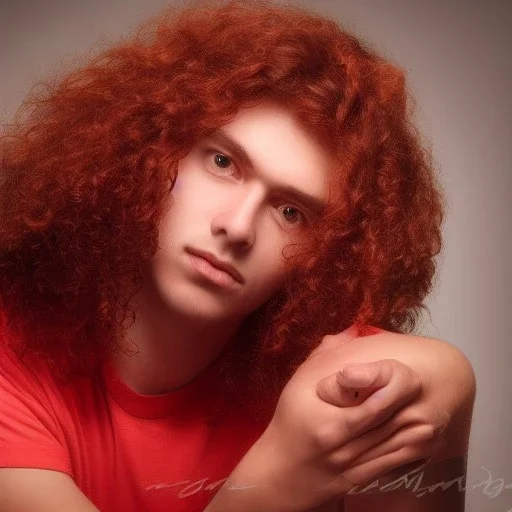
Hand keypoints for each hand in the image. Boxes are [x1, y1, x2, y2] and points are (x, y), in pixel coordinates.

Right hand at [217, 332, 430, 510]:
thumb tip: (351, 330)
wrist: (280, 472)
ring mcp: (355, 466)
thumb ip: (323, 357)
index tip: (407, 371)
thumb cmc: (289, 422)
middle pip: (391, 424)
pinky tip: (426, 434)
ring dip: (419, 425)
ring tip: (435, 405)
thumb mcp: (298, 385)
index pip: (373, 405)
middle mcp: (346, 448)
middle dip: (412, 402)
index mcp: (330, 423)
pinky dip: (413, 448)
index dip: (394, 388)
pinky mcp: (362, 478)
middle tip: (427, 382)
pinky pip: (395, 463)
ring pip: (398, 446)